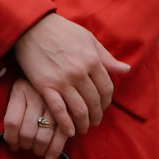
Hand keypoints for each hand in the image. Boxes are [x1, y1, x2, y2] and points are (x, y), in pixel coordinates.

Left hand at [3, 77, 70, 158]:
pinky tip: (50, 156)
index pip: (11, 122)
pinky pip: (61, 136)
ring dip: (40, 149)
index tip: (14, 145)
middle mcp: (37, 95)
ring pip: (43, 137)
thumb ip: (14, 113)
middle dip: (27, 146)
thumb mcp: (18, 89)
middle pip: (27, 133)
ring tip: (40, 150)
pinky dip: (55, 150)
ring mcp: (55, 102)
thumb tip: (13, 146)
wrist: (57, 61)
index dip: (11, 139)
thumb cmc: (34, 81)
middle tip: (29, 147)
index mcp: (21, 89)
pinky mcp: (69, 108)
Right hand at [12, 13, 130, 142]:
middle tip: (94, 121)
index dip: (107, 102)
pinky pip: (59, 110)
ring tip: (83, 128)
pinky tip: (69, 131)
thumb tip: (126, 69)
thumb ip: (106, 57)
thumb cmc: (62, 31)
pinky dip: (66, 124)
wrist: (32, 27)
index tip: (103, 107)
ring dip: (84, 123)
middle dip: (97, 115)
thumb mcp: (88, 39)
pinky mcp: (46, 86)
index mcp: (92, 59)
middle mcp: (80, 72)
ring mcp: (63, 80)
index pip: (107, 88)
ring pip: (80, 110)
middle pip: (95, 102)